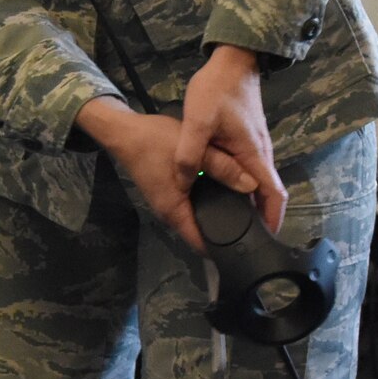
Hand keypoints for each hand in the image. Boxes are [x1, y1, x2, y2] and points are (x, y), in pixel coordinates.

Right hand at [75, 99, 254, 251]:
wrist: (124, 131)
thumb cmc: (155, 142)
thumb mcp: (196, 151)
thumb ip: (224, 168)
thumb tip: (252, 185)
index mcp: (174, 212)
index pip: (202, 245)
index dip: (225, 247)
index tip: (247, 244)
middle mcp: (170, 214)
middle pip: (201, 232)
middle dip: (225, 229)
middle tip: (253, 224)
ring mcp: (168, 204)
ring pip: (197, 217)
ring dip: (216, 213)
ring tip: (244, 207)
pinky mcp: (168, 194)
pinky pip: (191, 205)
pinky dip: (207, 201)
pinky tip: (223, 190)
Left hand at [174, 46, 286, 234]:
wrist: (233, 58)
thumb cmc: (217, 89)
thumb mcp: (196, 123)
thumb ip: (190, 156)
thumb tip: (186, 184)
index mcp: (254, 154)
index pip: (274, 195)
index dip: (272, 220)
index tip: (264, 240)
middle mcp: (261, 152)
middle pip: (267, 193)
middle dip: (259, 216)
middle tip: (240, 235)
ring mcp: (257, 144)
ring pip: (258, 180)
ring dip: (251, 200)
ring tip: (231, 218)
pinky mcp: (249, 137)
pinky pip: (250, 168)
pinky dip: (244, 184)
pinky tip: (225, 188)